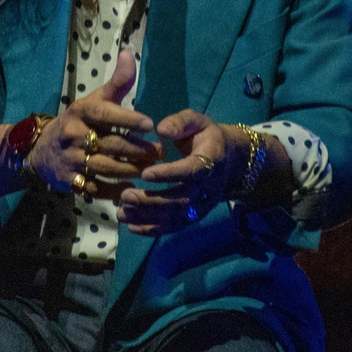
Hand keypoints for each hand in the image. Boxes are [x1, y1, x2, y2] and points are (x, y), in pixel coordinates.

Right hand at [26, 49, 160, 196]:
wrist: (41, 151)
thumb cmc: (78, 123)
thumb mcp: (93, 101)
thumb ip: (116, 82)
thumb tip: (128, 52)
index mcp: (80, 112)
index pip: (103, 113)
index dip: (127, 119)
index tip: (150, 124)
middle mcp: (73, 135)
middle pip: (110, 144)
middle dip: (137, 149)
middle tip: (160, 152)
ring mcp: (71, 160)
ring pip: (106, 167)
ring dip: (131, 169)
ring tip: (152, 169)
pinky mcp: (72, 181)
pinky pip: (97, 188)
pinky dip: (116, 190)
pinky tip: (133, 187)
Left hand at [116, 109, 248, 234]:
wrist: (230, 160)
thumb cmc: (206, 136)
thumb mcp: (196, 121)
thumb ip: (180, 123)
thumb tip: (161, 130)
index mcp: (210, 161)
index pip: (191, 171)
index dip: (170, 174)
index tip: (145, 173)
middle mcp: (208, 187)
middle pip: (181, 200)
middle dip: (151, 200)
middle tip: (125, 195)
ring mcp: (202, 205)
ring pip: (176, 217)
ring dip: (148, 217)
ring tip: (121, 212)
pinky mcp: (194, 216)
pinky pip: (175, 227)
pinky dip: (153, 230)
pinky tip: (131, 227)